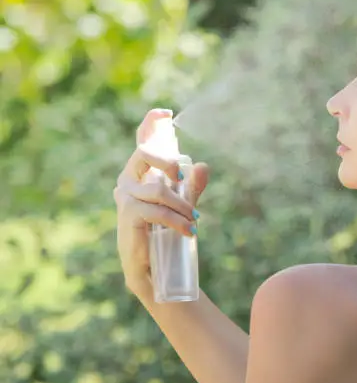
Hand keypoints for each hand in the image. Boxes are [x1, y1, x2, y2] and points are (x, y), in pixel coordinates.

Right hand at [113, 109, 209, 295]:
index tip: (165, 113)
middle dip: (167, 160)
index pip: (141, 142)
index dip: (150, 124)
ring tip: (194, 220)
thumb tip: (204, 166)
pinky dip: (178, 219)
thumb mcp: (182, 206)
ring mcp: (125, 198)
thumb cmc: (165, 234)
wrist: (154, 269)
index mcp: (140, 174)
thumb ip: (192, 188)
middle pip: (144, 153)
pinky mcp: (128, 217)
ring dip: (182, 205)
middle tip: (182, 176)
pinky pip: (157, 211)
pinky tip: (190, 230)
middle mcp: (128, 181)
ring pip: (159, 189)